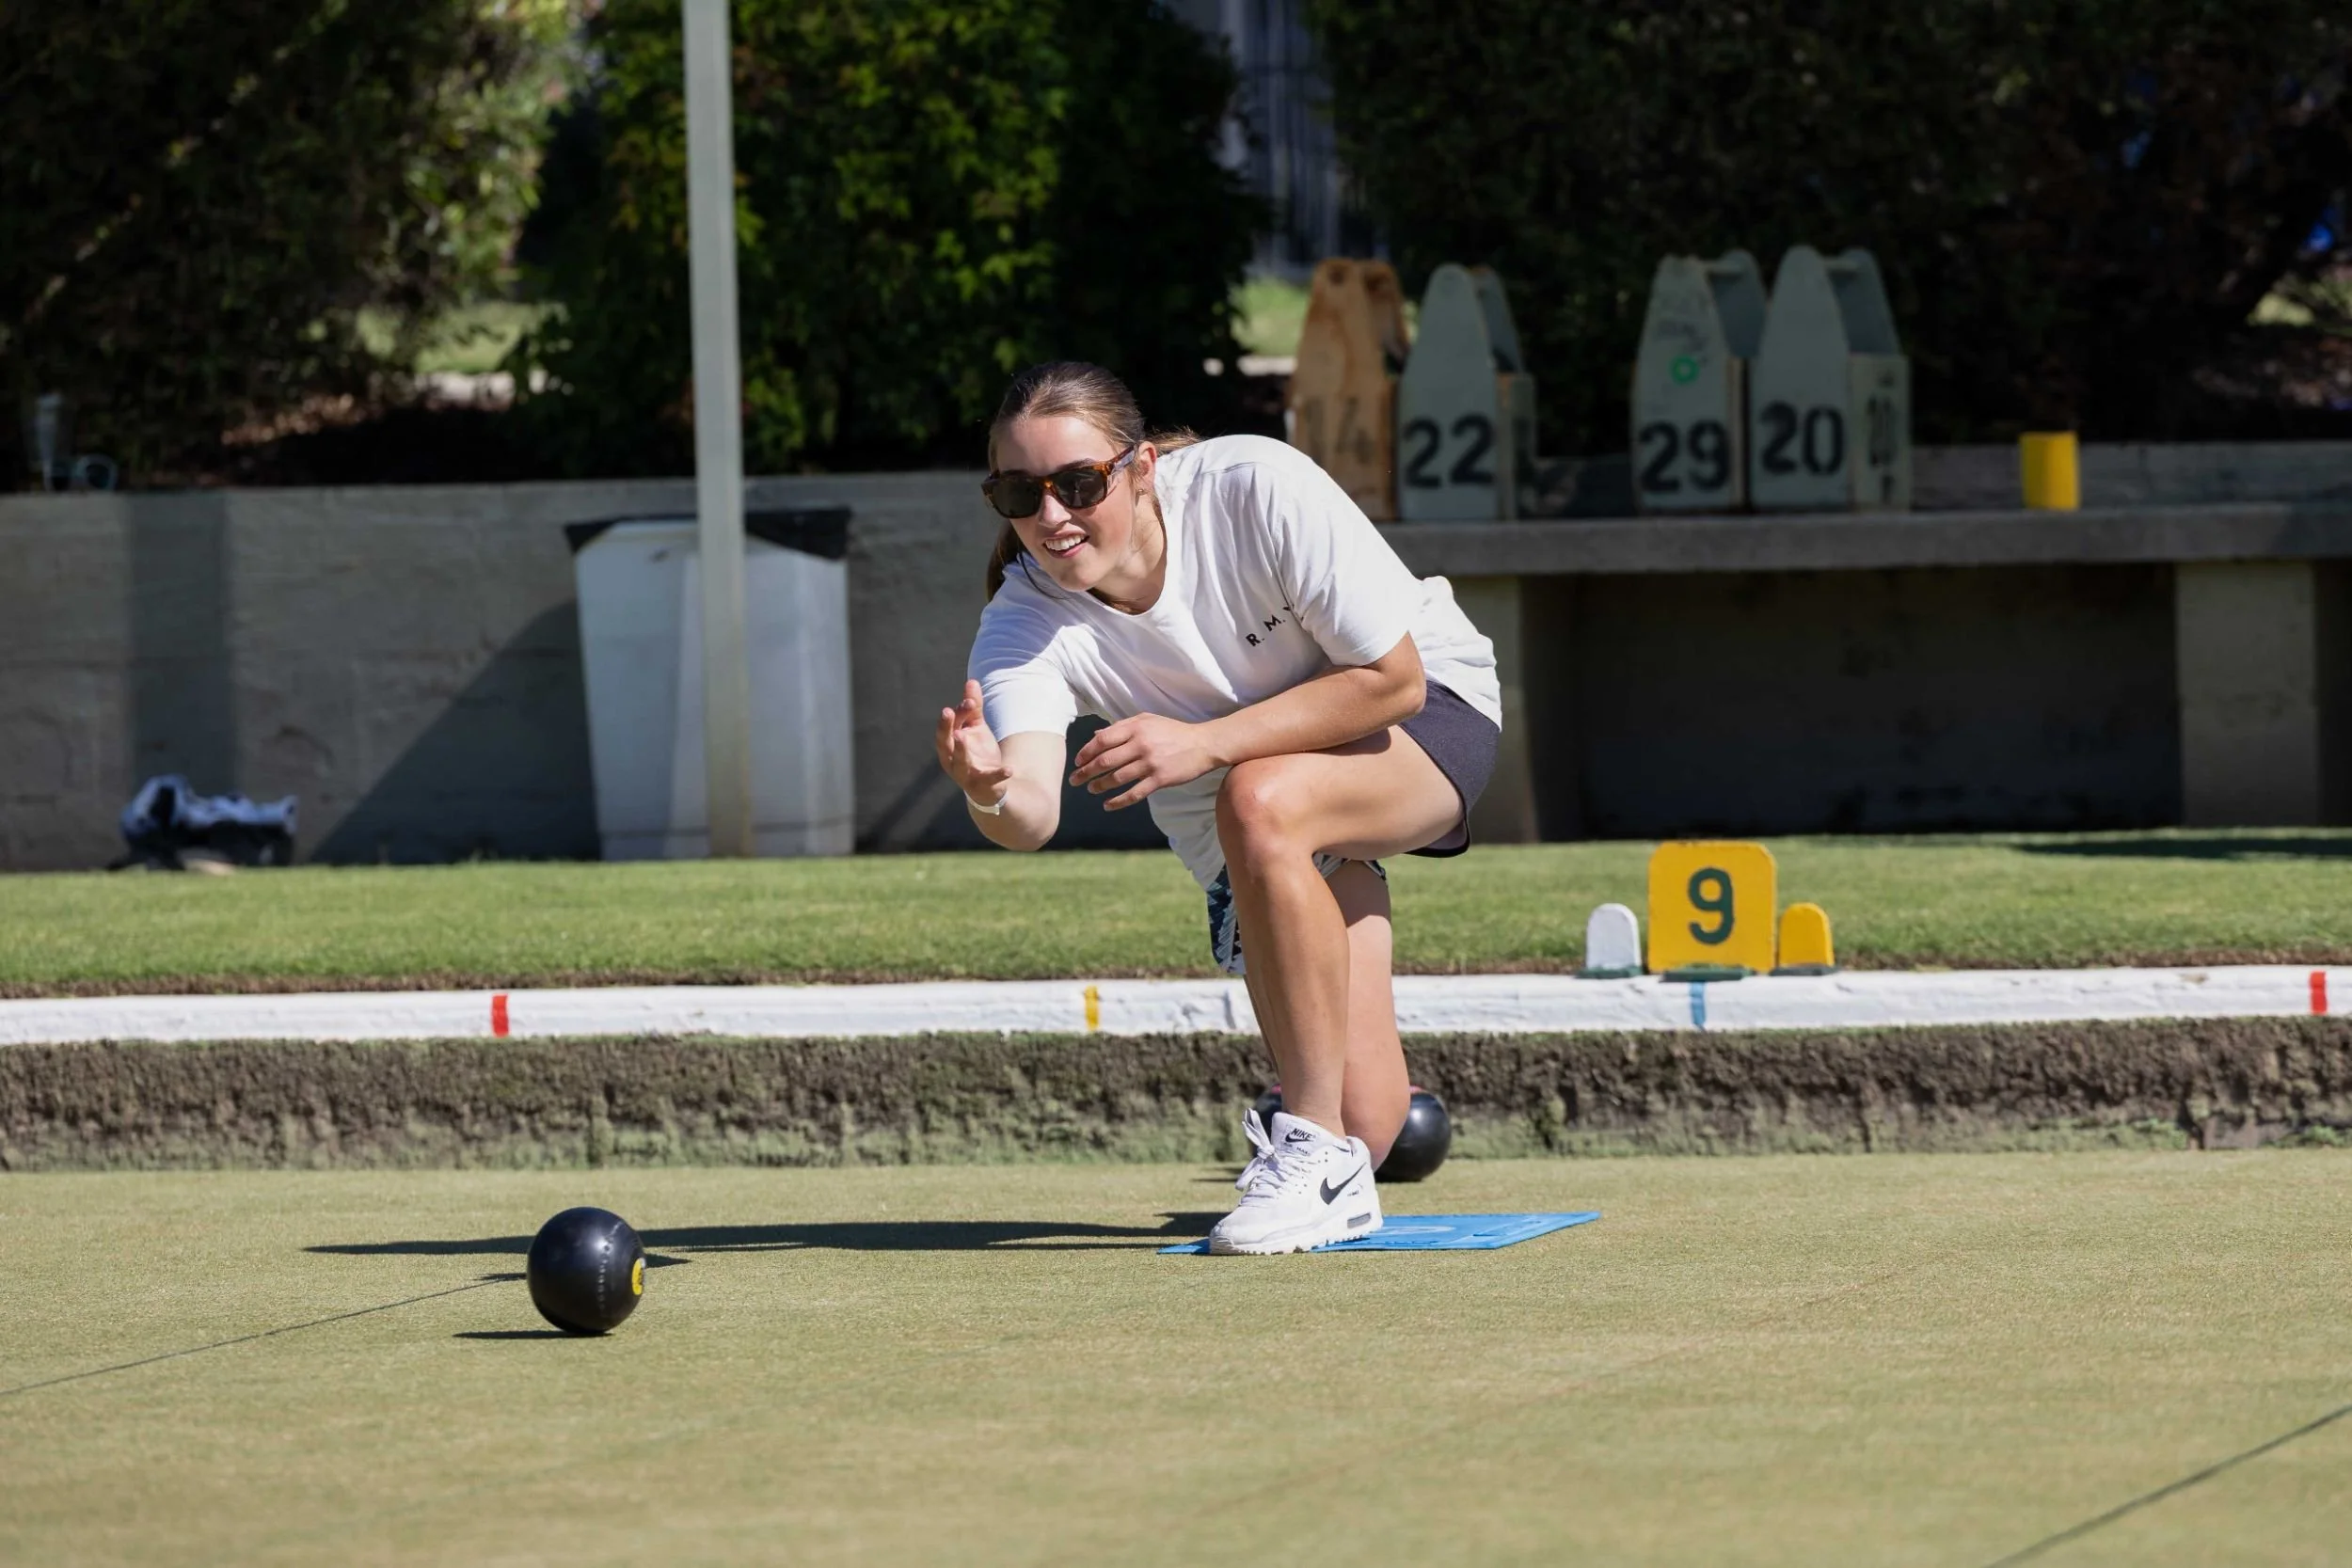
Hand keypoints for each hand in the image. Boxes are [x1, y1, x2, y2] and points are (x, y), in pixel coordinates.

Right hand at [934, 679, 1010, 808]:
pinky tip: (1009, 769)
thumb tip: (972, 681)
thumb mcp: (977, 727)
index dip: (958, 712)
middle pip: (945, 743)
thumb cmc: (978, 752)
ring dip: (961, 749)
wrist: (990, 786)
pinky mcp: (982, 785)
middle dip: (945, 728)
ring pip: (959, 763)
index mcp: (949, 744)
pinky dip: (998, 774)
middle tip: (948, 711)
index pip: (950, 726)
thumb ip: (974, 707)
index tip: (970, 700)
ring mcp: (965, 774)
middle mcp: (951, 759)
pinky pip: (989, 779)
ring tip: (963, 735)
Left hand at [1069, 712, 1215, 809]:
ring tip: (1091, 789)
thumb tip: (1095, 736)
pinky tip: (1108, 804)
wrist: (1204, 744)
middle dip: (1086, 771)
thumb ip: (1121, 726)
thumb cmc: (1173, 731)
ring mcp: (1150, 763)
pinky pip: (1134, 793)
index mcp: (1136, 728)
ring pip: (1117, 778)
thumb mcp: (1148, 720)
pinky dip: (1118, 801)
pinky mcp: (1160, 779)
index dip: (1086, 752)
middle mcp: (1141, 745)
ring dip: (1099, 785)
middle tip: (1075, 779)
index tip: (1077, 761)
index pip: (1102, 741)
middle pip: (1105, 761)